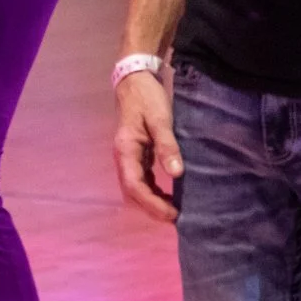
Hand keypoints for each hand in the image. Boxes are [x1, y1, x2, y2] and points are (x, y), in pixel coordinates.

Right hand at [113, 70, 181, 223]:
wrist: (136, 81)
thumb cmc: (148, 99)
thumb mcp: (160, 119)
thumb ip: (168, 145)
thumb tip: (176, 173)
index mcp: (126, 150)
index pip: (134, 185)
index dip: (152, 202)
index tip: (171, 213)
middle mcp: (123, 157)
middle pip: (132, 192)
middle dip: (151, 208)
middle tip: (175, 219)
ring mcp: (128, 157)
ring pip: (136, 187)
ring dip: (152, 201)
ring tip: (173, 212)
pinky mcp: (136, 154)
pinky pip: (141, 179)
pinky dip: (153, 191)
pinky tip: (168, 196)